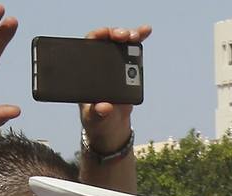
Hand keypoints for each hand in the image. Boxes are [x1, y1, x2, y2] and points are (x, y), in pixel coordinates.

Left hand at [78, 25, 150, 151]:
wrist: (110, 128)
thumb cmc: (97, 121)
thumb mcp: (94, 119)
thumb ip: (98, 113)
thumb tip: (104, 107)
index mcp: (86, 73)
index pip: (88, 48)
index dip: (96, 37)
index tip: (105, 34)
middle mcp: (98, 66)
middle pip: (106, 42)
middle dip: (115, 34)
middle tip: (123, 36)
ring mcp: (113, 66)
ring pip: (120, 44)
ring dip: (129, 35)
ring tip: (136, 35)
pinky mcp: (126, 71)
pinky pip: (132, 53)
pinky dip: (139, 42)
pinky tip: (145, 31)